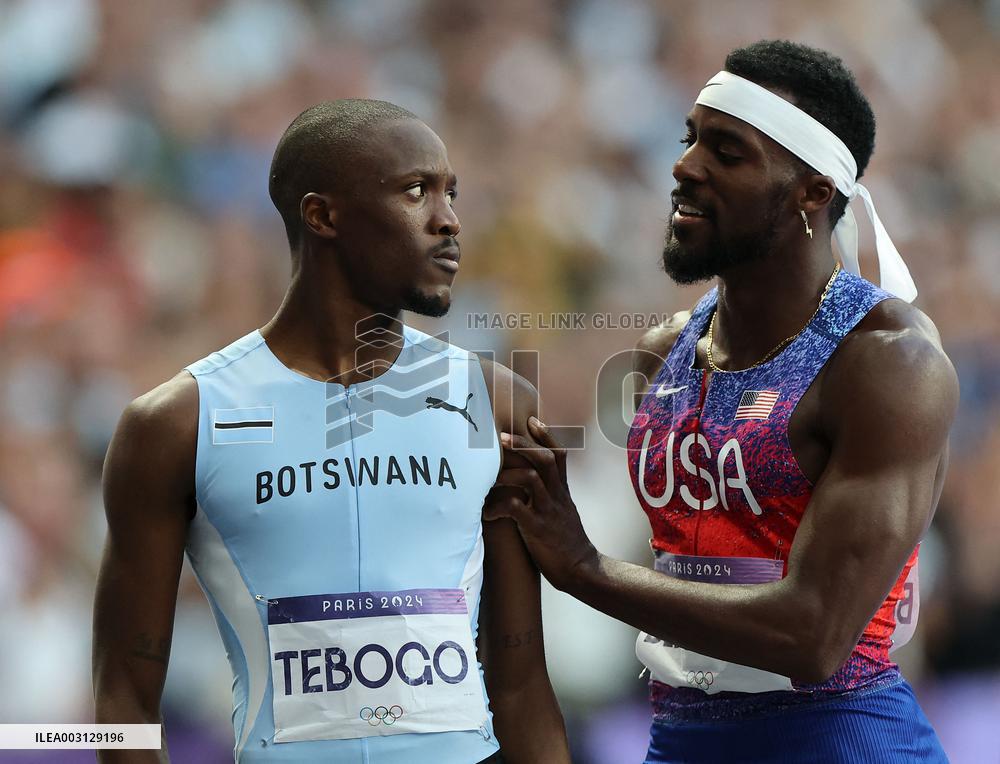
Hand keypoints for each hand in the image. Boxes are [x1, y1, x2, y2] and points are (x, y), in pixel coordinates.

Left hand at [484, 417, 597, 590]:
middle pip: (544, 458)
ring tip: (487, 479)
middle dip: (522, 444)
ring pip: (530, 478)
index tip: (531, 419)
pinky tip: (486, 514)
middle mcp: (557, 495)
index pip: (559, 454)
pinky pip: (515, 509)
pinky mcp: (538, 528)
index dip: (546, 435)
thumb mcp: (563, 511)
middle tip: (500, 436)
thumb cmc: (566, 541)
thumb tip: (528, 482)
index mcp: (562, 490)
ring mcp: (548, 511)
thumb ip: (550, 494)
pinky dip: (497, 507)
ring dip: (506, 473)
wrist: (581, 569)